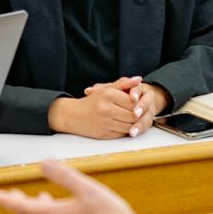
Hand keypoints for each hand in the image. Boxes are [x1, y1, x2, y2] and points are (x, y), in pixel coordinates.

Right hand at [48, 77, 163, 138]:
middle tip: (139, 113)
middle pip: (133, 115)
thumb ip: (124, 83)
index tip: (139, 103)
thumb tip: (139, 79)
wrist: (73, 115)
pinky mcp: (104, 134)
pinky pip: (122, 134)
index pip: (132, 101)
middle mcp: (106, 109)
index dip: (138, 103)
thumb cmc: (92, 101)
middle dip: (138, 115)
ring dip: (133, 124)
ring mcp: (105, 122)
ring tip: (132, 119)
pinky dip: (125, 130)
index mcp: (108, 95)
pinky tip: (123, 125)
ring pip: (129, 126)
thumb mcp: (106, 88)